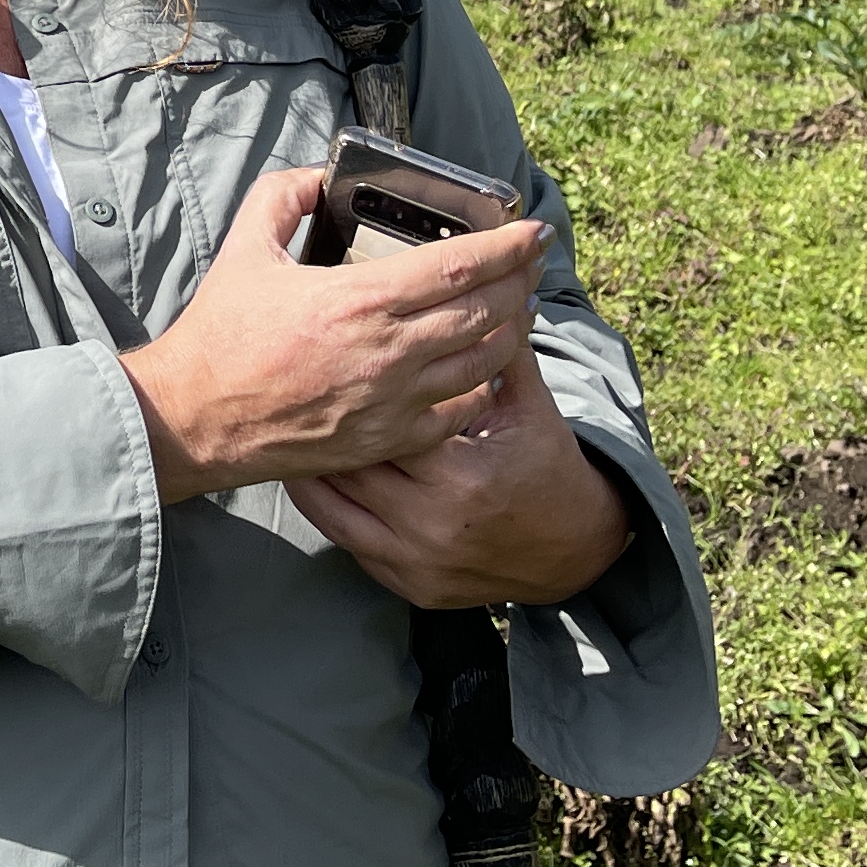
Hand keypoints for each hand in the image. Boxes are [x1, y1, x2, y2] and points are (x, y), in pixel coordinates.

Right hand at [118, 168, 545, 504]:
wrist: (197, 417)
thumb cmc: (221, 334)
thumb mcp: (245, 247)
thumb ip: (284, 197)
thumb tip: (322, 177)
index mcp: (359, 299)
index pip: (457, 267)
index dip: (506, 246)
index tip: (532, 231)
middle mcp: (388, 351)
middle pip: (486, 312)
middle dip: (521, 281)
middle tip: (533, 262)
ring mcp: (394, 401)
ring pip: (484, 362)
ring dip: (513, 330)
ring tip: (521, 307)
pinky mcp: (389, 439)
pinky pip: (461, 411)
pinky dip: (484, 384)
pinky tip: (487, 366)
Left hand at [291, 348, 634, 608]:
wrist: (575, 553)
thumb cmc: (548, 467)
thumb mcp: (529, 407)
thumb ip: (502, 349)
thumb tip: (495, 279)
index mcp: (460, 475)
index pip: (385, 422)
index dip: (352, 393)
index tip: (325, 360)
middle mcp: (430, 525)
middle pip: (350, 464)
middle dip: (323, 428)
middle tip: (293, 390)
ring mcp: (415, 563)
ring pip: (332, 509)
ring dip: (310, 469)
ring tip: (292, 429)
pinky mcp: (408, 587)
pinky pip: (347, 544)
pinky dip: (327, 509)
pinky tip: (311, 475)